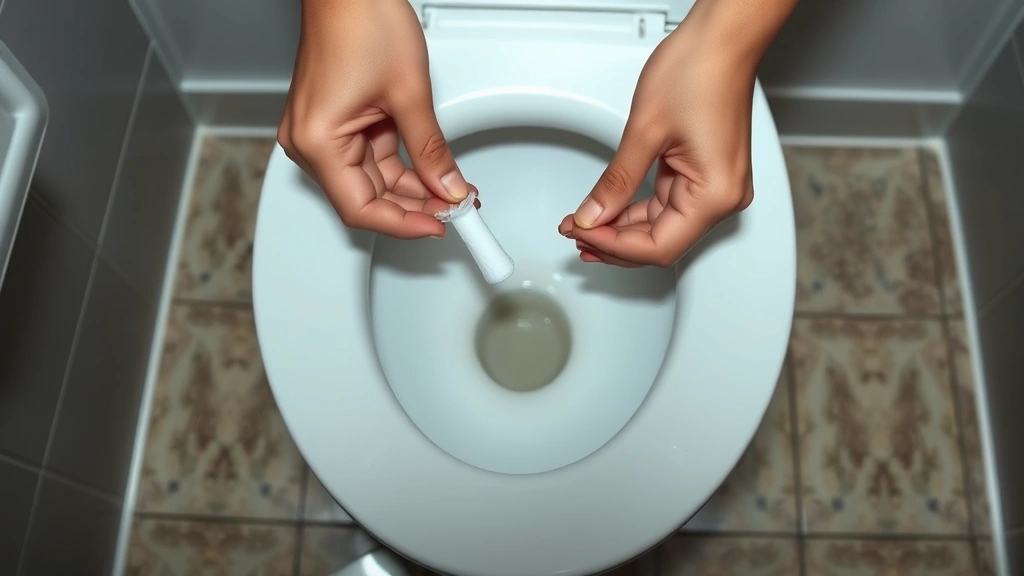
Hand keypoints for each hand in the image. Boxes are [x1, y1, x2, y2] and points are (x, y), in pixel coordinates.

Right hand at [278, 0, 472, 238]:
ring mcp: (321, 132)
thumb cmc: (360, 18)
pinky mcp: (335, 122)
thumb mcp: (410, 93)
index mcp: (317, 139)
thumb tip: (448, 187)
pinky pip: (370, 157)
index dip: (403, 224)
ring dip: (413, 188)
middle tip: (456, 210)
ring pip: (372, 179)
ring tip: (453, 191)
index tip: (438, 226)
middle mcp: (311, 141)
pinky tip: (432, 173)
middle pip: (367, 196)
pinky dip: (402, 166)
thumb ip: (431, 150)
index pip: (360, 207)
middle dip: (416, 206)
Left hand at [558, 10, 759, 266]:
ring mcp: (716, 187)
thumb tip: (592, 215)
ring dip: (621, 230)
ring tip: (584, 226)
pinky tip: (610, 214)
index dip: (613, 246)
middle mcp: (722, 196)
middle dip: (613, 242)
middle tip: (574, 234)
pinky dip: (635, 212)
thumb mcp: (644, 131)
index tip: (581, 234)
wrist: (722, 38)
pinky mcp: (705, 175)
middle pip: (660, 242)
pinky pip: (667, 206)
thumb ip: (616, 182)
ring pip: (660, 227)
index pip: (658, 246)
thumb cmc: (700, 70)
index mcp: (715, 193)